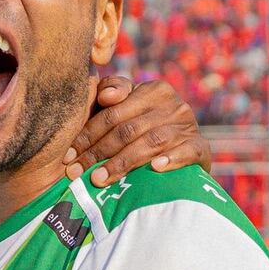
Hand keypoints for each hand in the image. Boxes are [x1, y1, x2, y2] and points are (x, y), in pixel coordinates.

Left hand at [64, 75, 210, 186]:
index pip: (112, 113)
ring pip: (150, 142)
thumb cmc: (146, 131)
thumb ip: (112, 94)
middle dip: (97, 153)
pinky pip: (186, 152)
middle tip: (76, 173)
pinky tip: (154, 168)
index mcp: (153, 90)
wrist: (185, 152)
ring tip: (99, 179)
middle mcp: (173, 105)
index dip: (87, 135)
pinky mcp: (200, 148)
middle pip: (127, 130)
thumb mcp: (127, 111)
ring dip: (122, 163)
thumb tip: (107, 96)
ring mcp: (188, 126)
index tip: (67, 156)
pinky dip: (170, 160)